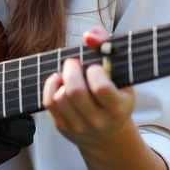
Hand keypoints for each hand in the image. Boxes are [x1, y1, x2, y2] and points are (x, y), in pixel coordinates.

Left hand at [41, 26, 135, 150]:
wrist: (108, 133)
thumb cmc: (115, 94)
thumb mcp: (120, 72)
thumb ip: (107, 44)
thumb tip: (88, 36)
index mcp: (118, 108)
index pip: (101, 87)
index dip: (94, 71)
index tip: (95, 67)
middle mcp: (99, 121)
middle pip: (75, 91)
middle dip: (71, 69)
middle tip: (74, 62)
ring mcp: (80, 127)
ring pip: (60, 97)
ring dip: (61, 78)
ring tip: (69, 74)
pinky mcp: (63, 128)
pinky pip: (49, 102)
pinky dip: (51, 86)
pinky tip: (60, 82)